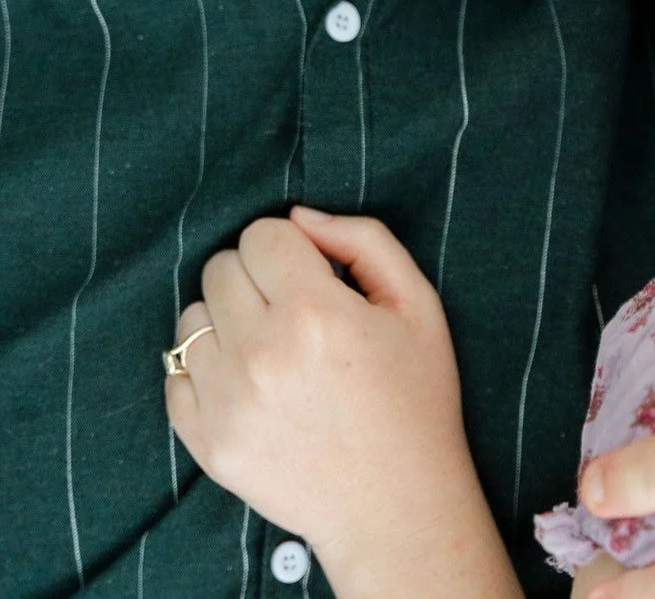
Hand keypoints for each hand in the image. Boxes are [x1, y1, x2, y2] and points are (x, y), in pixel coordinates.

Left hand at [165, 208, 474, 566]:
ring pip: (190, 318)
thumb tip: (300, 216)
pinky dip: (204, 369)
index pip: (262, 234)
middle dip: (256, 275)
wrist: (396, 503)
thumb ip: (364, 240)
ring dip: (226, 319)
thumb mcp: (417, 303)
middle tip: (292, 306)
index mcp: (316, 312)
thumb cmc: (415, 396)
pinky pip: (174, 376)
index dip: (290, 245)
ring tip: (268, 345)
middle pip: (220, 268)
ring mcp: (227, 401)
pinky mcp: (206, 443)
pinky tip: (248, 381)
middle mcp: (261, 353)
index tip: (313, 271)